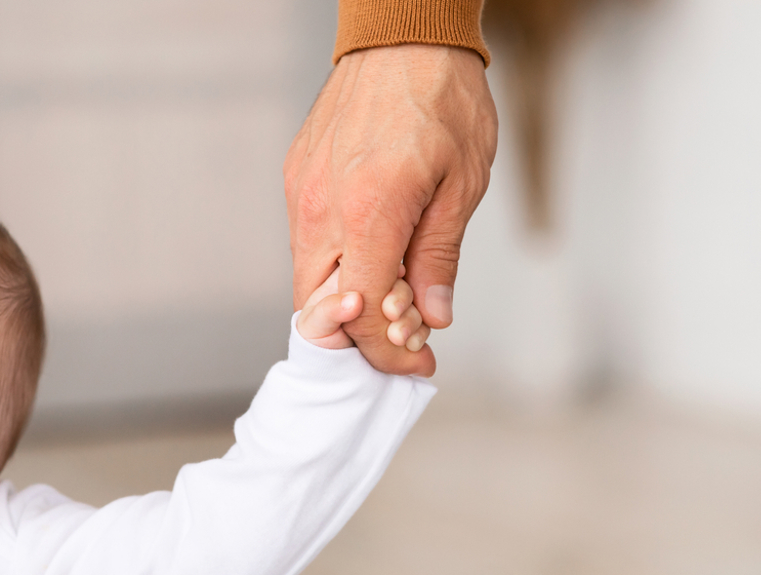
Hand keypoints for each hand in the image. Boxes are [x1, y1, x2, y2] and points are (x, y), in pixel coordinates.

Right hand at [284, 44, 497, 376]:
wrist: (403, 35)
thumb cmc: (444, 101)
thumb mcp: (462, 186)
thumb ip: (438, 257)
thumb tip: (431, 316)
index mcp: (368, 214)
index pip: (363, 315)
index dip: (389, 352)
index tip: (418, 362)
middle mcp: (321, 208)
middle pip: (319, 308)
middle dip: (361, 338)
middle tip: (407, 341)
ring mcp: (302, 192)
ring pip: (308, 277)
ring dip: (348, 303)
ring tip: (397, 298)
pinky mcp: (297, 177)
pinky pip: (308, 241)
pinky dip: (337, 265)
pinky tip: (376, 256)